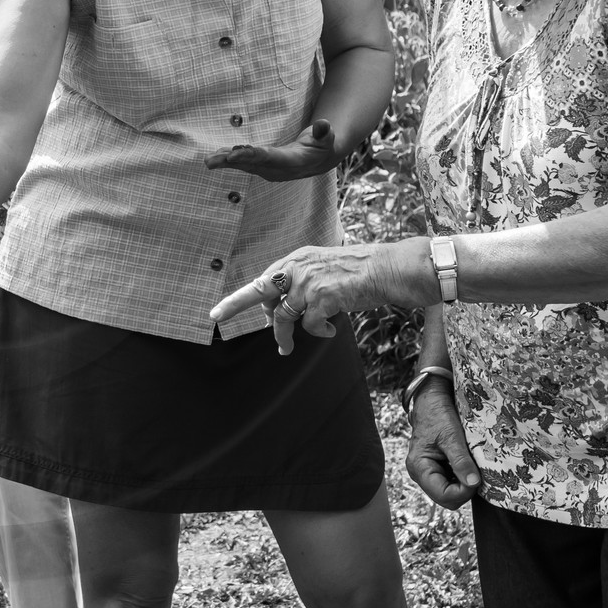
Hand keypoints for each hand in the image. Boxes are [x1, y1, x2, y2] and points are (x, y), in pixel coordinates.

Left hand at [205, 118, 336, 181]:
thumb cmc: (322, 145)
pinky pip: (243, 164)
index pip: (269, 158)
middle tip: (212, 161)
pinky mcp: (261, 167)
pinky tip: (214, 156)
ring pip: (244, 166)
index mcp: (292, 162)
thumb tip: (324, 124)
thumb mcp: (327, 139)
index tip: (234, 153)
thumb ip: (325, 132)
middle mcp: (277, 170)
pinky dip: (228, 160)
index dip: (252, 156)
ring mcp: (268, 170)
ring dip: (225, 162)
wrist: (317, 161)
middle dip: (231, 161)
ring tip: (208, 160)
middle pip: (251, 165)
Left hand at [209, 238, 430, 354]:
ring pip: (283, 316)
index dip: (240, 298)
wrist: (390, 269)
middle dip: (235, 305)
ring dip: (282, 336)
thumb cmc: (360, 272)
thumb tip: (278, 311)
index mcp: (297, 259)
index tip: (218, 310)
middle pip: (258, 290)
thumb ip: (300, 283)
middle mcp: (299, 267)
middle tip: (216, 316)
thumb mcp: (324, 268)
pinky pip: (309, 325)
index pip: (262, 279)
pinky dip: (318, 332)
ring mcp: (310, 282)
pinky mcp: (324, 297)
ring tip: (285, 348)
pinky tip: (330, 330)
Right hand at [405, 383, 481, 508]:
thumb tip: (473, 483)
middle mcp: (421, 473)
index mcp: (419, 467)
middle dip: (464, 490)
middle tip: (477, 473)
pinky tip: (468, 464)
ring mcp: (429, 472)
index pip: (443, 495)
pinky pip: (452, 482)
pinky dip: (463, 477)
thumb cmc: (438, 414)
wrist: (432, 399)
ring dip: (465, 484)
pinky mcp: (437, 468)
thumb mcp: (451, 436)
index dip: (463, 491)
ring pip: (451, 493)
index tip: (477, 478)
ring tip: (472, 466)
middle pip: (447, 499)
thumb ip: (460, 461)